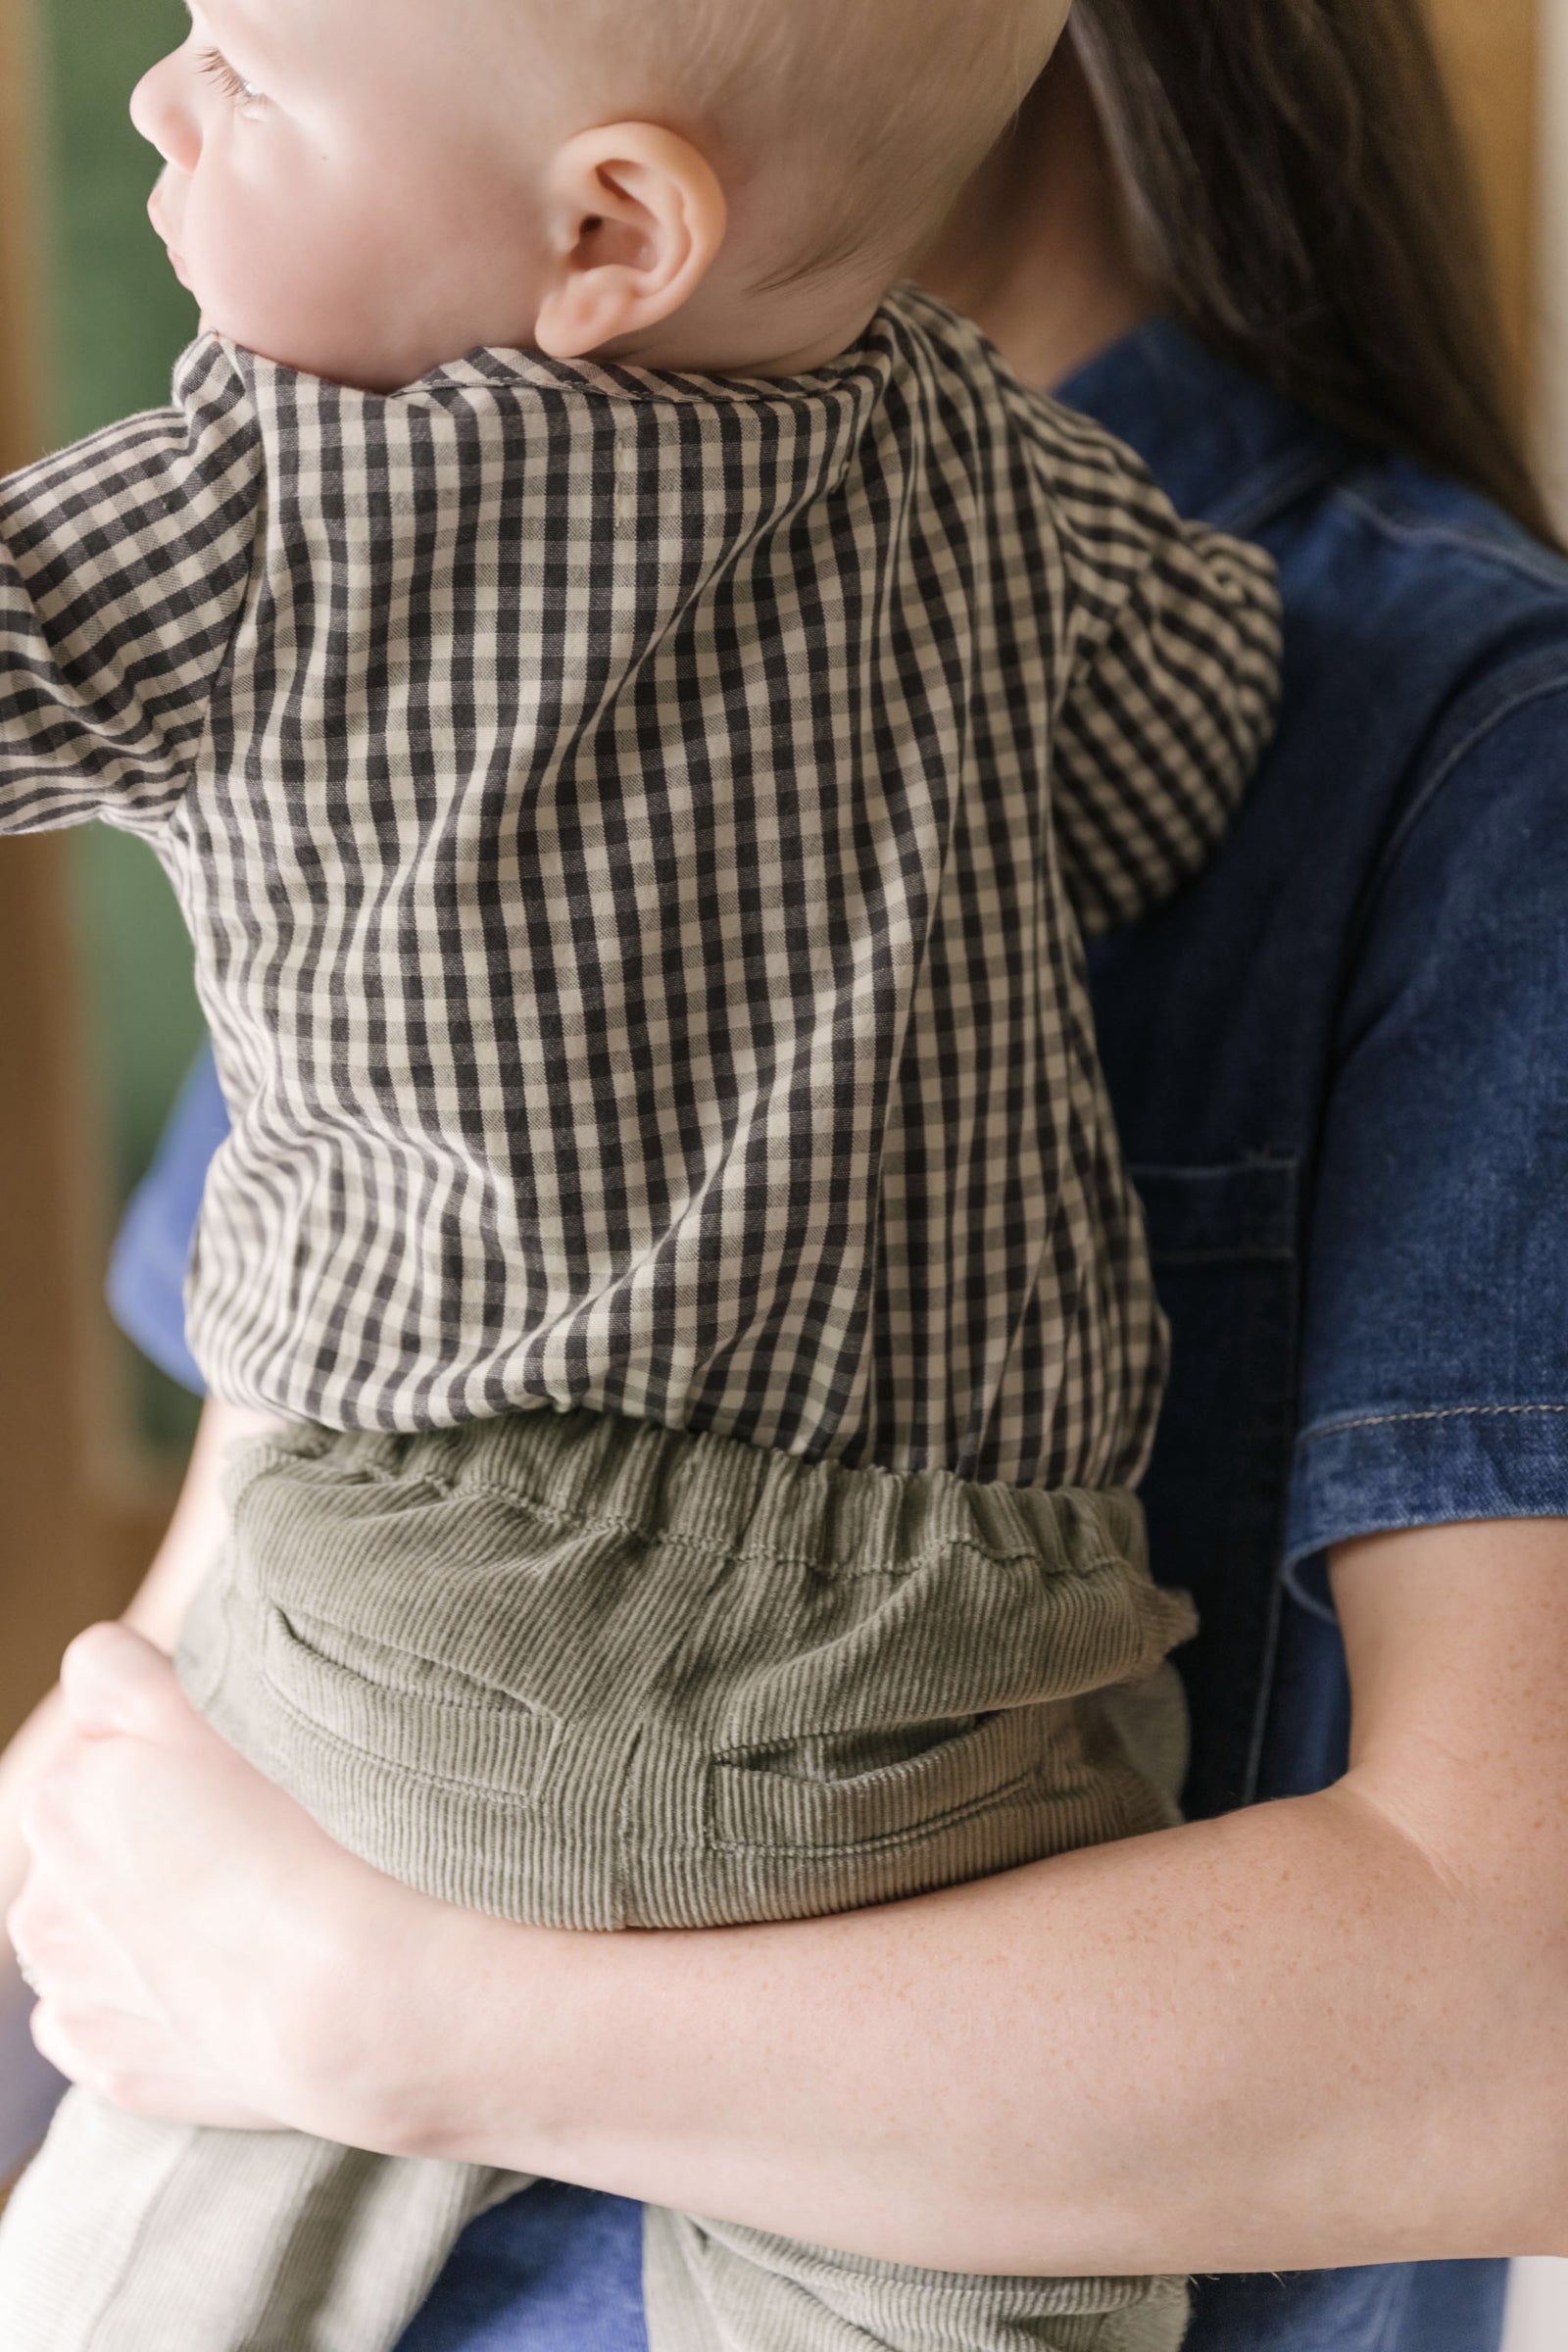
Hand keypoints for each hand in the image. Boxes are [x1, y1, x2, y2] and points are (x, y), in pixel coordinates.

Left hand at [6, 1625, 450, 2144]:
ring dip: (150, 1911)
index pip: (108, 1725)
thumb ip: (117, 1672)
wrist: (363, 1998)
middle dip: (156, 1825)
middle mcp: (42, 1898)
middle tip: (256, 1838)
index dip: (179, 1735)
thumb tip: (95, 1675)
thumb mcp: (207, 1708)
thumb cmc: (306, 1833)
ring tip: (251, 1915)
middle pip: (103, 1828)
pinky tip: (220, 1981)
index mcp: (62, 1798)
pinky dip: (150, 1995)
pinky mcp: (105, 2063)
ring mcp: (72, 1991)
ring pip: (104, 1920)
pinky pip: (109, 2009)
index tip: (238, 1763)